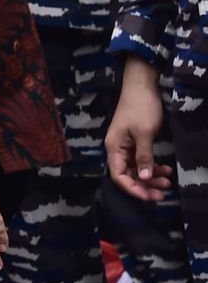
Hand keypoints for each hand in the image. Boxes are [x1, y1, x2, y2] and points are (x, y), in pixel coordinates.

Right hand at [106, 57, 172, 201]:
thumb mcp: (144, 133)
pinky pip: (142, 161)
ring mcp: (127, 146)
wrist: (142, 86)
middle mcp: (118, 149)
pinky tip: (166, 169)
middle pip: (128, 175)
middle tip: (163, 193)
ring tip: (168, 181)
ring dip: (151, 178)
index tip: (150, 196)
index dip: (133, 189)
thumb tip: (144, 179)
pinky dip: (153, 167)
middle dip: (145, 186)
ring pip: (136, 170)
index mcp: (115, 147)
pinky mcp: (135, 143)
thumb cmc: (141, 108)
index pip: (119, 175)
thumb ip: (144, 156)